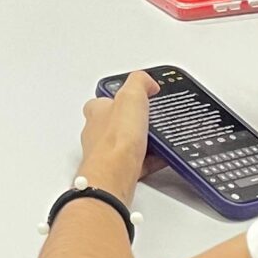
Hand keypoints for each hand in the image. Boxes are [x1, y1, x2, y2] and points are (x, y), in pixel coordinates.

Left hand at [76, 71, 156, 200]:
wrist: (114, 176)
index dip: (119, 97)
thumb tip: (148, 82)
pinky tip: (161, 158)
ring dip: (141, 141)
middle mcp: (97, 133)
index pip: (103, 99)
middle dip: (132, 121)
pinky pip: (137, 163)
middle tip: (150, 119)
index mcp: (97, 112)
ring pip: (125, 144)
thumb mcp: (131, 97)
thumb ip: (139, 82)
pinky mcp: (118, 172)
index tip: (135, 96)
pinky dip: (150, 160)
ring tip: (158, 138)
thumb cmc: (115, 140)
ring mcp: (106, 154)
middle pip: (114, 123)